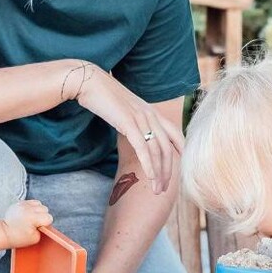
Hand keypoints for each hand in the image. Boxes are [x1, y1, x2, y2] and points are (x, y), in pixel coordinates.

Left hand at [2, 200, 52, 247]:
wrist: (4, 232)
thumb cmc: (18, 237)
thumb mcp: (35, 238)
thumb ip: (43, 230)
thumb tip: (45, 223)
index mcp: (33, 218)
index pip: (49, 217)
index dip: (45, 224)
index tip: (38, 228)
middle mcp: (28, 209)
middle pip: (45, 209)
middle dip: (42, 216)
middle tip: (33, 224)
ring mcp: (23, 204)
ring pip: (39, 204)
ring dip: (37, 210)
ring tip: (30, 218)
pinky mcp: (19, 202)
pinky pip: (31, 202)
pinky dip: (31, 208)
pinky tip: (26, 214)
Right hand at [65, 63, 183, 193]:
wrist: (89, 82)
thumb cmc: (103, 96)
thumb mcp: (125, 109)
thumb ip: (134, 120)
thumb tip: (135, 133)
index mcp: (152, 111)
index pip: (176, 134)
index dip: (182, 153)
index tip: (179, 170)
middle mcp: (151, 115)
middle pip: (169, 148)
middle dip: (169, 172)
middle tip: (164, 189)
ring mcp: (141, 118)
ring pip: (158, 151)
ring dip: (159, 174)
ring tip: (157, 190)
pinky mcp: (129, 123)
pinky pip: (144, 149)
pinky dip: (149, 165)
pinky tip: (150, 178)